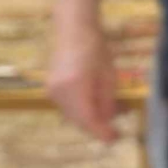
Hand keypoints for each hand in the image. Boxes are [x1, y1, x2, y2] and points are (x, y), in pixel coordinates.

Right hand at [47, 19, 118, 142]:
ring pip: (72, 116)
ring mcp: (52, 90)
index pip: (89, 120)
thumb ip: (108, 102)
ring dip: (89, 119)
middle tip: (116, 129)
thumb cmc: (95, 48)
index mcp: (75, 87)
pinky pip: (67, 107)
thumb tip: (109, 122)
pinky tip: (94, 104)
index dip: (103, 133)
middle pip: (79, 121)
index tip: (116, 138)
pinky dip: (81, 110)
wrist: (73, 29)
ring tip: (108, 113)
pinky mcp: (50, 88)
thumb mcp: (109, 76)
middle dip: (97, 127)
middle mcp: (59, 92)